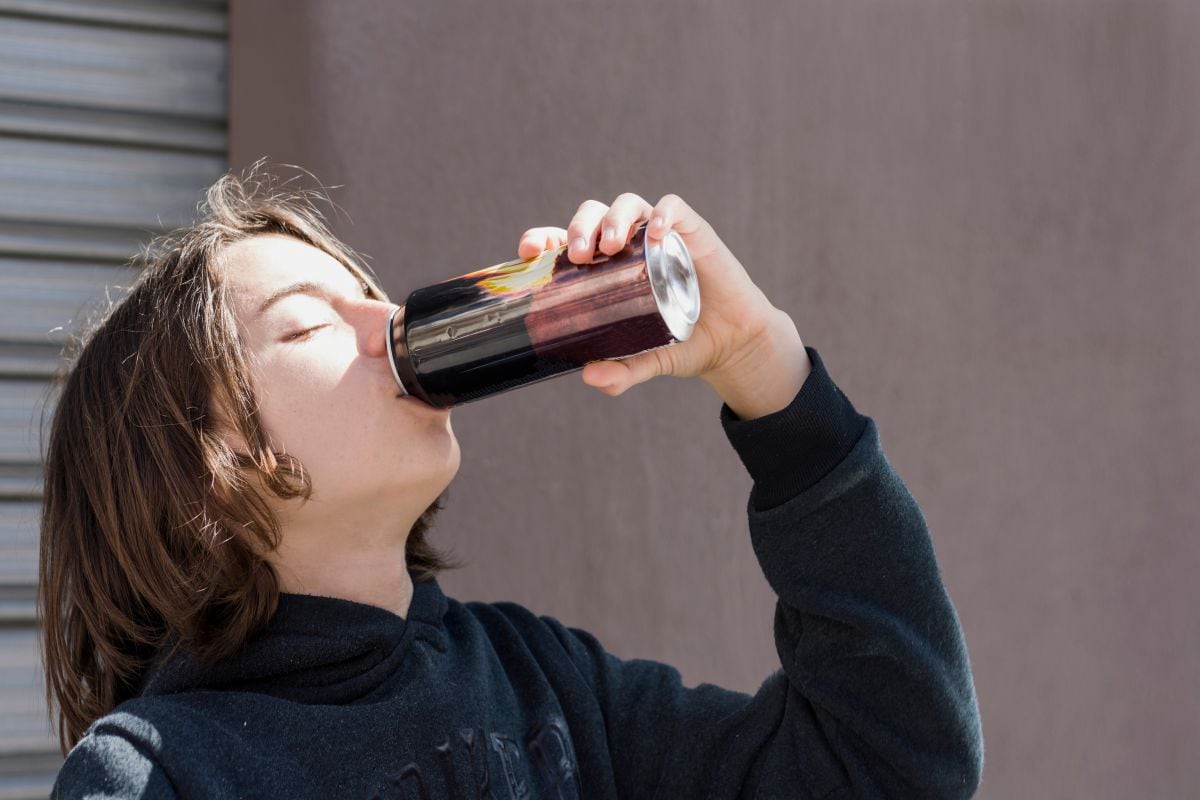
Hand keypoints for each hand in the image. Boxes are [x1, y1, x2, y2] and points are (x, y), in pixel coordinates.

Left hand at [517, 193, 810, 417]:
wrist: (730, 342)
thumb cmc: (680, 343)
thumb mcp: (645, 361)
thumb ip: (620, 373)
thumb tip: (589, 376)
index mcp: (604, 269)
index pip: (564, 241)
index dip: (543, 239)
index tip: (529, 252)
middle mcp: (628, 245)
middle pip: (594, 215)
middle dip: (580, 228)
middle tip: (579, 257)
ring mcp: (659, 234)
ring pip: (629, 205)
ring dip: (614, 218)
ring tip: (612, 245)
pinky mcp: (693, 232)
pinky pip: (675, 208)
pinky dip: (664, 214)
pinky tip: (657, 233)